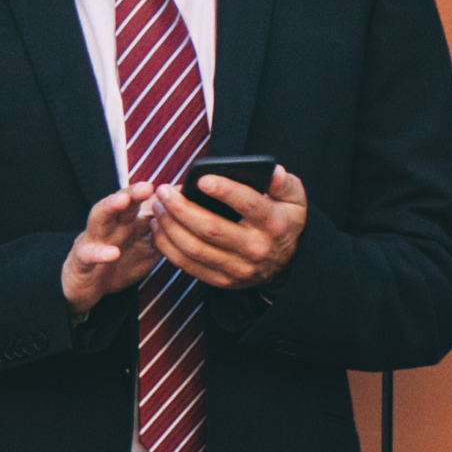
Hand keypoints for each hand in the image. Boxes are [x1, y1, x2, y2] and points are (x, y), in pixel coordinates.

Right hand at [60, 186, 162, 311]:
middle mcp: (109, 226)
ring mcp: (93, 240)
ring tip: (123, 200)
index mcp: (125, 223)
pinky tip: (112, 253)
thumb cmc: (116, 264)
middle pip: (121, 204)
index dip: (155, 196)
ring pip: (99, 217)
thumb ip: (162, 236)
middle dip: (132, 192)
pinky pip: (89, 254)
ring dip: (110, 206)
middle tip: (147, 186)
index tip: (173, 189)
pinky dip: (100, 253)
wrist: (85, 287)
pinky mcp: (81, 259)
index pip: (140, 203)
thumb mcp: (144, 250)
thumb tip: (191, 222)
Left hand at [152, 161, 307, 290]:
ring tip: (157, 207)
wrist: (289, 265)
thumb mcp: (294, 200)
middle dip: (181, 208)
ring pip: (194, 248)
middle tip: (163, 191)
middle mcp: (256, 249)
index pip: (249, 205)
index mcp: (274, 224)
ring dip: (169, 226)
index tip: (201, 179)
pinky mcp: (222, 281)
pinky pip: (187, 265)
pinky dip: (167, 246)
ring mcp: (238, 268)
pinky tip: (158, 228)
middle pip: (211, 229)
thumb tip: (272, 171)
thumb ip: (284, 183)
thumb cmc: (284, 222)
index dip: (225, 191)